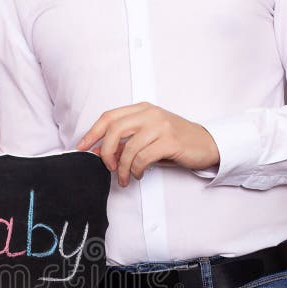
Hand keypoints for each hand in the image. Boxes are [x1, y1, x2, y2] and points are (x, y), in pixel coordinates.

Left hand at [77, 102, 219, 186]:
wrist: (206, 144)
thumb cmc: (175, 141)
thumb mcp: (148, 136)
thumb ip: (126, 141)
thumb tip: (100, 152)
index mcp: (142, 109)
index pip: (109, 117)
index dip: (91, 133)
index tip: (80, 148)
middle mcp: (150, 113)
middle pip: (114, 129)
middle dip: (105, 151)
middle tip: (108, 167)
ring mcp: (160, 125)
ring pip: (128, 147)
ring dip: (123, 168)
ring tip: (125, 178)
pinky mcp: (170, 141)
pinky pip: (143, 157)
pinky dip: (136, 170)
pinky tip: (138, 174)